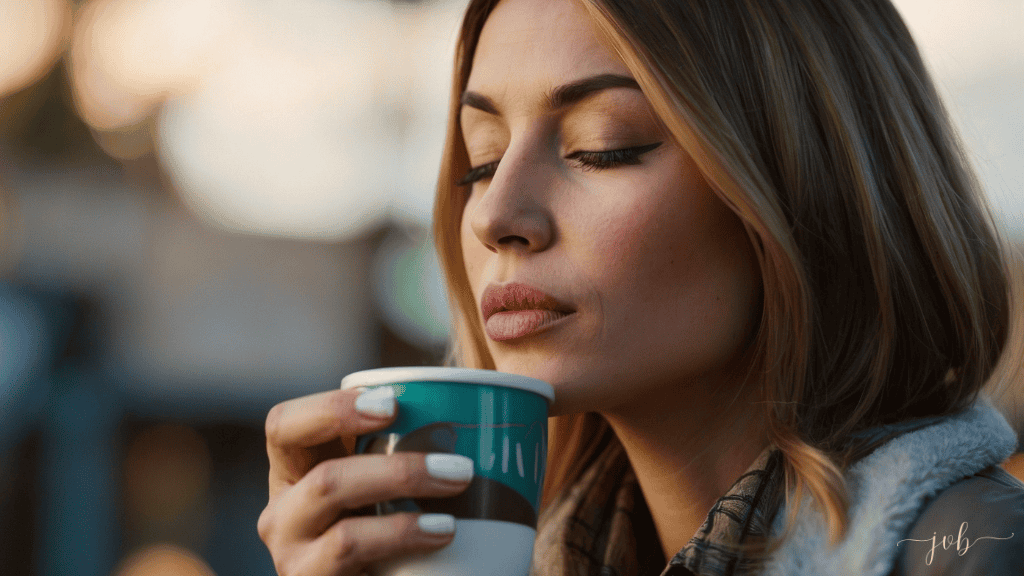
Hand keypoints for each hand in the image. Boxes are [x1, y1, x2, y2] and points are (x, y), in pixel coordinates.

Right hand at [258, 387, 474, 575]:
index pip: (284, 425)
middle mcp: (282, 512)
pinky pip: (349, 548)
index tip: (392, 404)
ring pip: (338, 510)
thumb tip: (469, 397)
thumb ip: (398, 445)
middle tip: (460, 465)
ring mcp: (292, 554)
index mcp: (293, 472)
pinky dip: (401, 534)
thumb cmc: (383, 535)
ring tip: (458, 487)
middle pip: (324, 476)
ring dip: (403, 490)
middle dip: (397, 467)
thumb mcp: (379, 486)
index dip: (331, 409)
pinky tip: (441, 531)